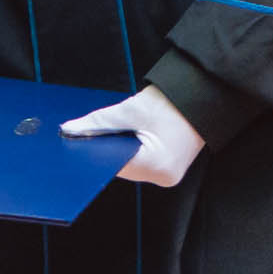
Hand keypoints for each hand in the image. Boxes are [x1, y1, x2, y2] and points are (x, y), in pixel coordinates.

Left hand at [60, 85, 203, 187]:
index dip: (94, 152)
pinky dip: (132, 151)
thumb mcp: (130, 110)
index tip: (79, 143)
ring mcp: (168, 175)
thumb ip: (97, 123)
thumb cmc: (173, 103)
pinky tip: (129, 137)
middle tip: (92, 134)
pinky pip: (142, 163)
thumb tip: (70, 130)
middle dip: (106, 150)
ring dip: (119, 150)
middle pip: (121, 167)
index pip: (113, 164)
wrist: (202, 97)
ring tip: (116, 133)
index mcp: (156, 165)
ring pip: (130, 166)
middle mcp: (163, 176)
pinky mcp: (169, 169)